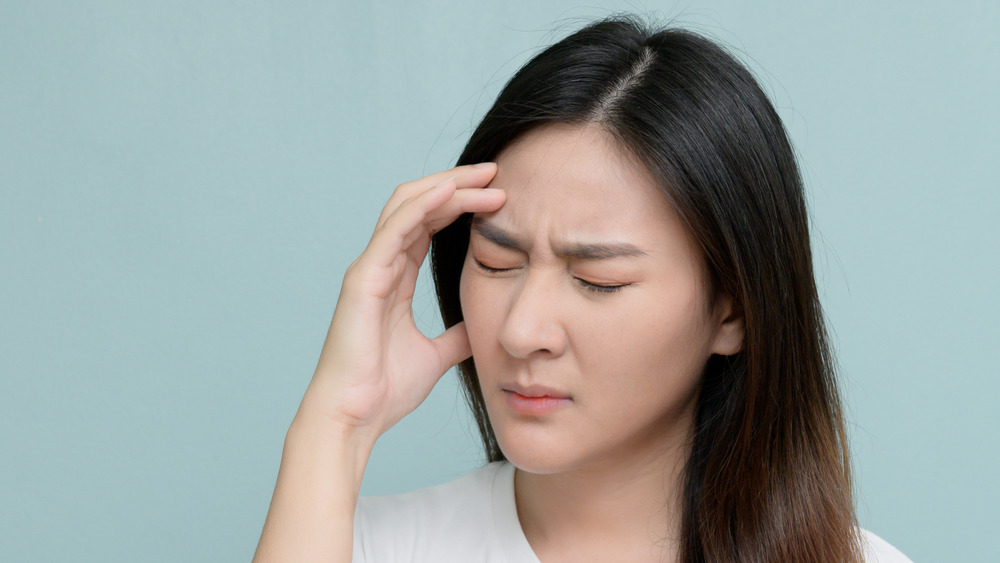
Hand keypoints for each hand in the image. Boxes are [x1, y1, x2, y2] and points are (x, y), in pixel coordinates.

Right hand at [299, 163, 503, 437]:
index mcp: (395, 278)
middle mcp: (380, 265)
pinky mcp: (364, 279)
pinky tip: (452, 192)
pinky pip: (395, 229)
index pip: (429, 224)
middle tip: (497, 172)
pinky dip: (424, 206)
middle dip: (458, 184)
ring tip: (486, 177)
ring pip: (407, 207)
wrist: (354, 419)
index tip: (499, 195)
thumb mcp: (436, 356)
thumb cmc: (384, 390)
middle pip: (419, 205)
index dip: (460, 203)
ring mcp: (370, 268)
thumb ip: (456, 335)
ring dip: (449, 187)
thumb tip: (480, 327)